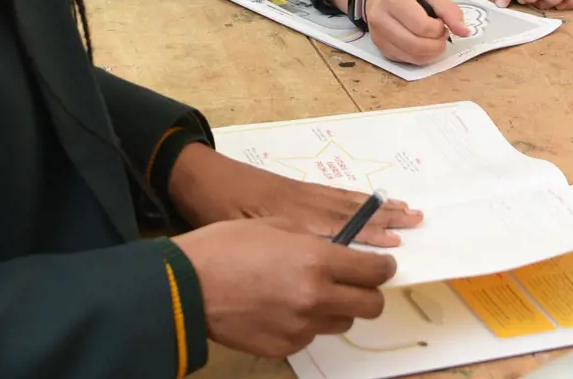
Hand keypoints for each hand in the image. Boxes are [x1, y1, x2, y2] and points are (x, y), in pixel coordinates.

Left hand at [168, 143, 421, 246]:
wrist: (200, 176)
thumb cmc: (218, 210)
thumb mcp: (245, 232)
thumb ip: (278, 245)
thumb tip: (310, 261)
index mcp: (295, 217)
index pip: (341, 230)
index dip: (370, 240)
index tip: (396, 246)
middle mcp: (306, 203)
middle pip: (353, 212)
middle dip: (386, 220)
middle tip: (416, 221)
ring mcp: (302, 194)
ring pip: (348, 201)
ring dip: (378, 207)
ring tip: (406, 209)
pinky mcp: (295, 188)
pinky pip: (335, 192)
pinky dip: (357, 198)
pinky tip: (368, 202)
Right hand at [174, 217, 395, 358]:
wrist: (189, 285)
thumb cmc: (229, 244)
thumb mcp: (276, 225)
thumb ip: (314, 240)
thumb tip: (339, 250)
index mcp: (317, 259)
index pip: (373, 271)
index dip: (383, 267)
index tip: (381, 265)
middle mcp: (317, 297)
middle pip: (369, 305)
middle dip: (368, 292)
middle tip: (355, 281)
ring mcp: (302, 327)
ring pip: (341, 322)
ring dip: (337, 307)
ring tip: (310, 291)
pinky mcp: (286, 347)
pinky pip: (311, 335)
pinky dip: (307, 323)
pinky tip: (282, 307)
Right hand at [364, 0, 469, 64]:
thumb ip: (448, 10)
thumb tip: (465, 32)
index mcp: (392, 0)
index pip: (421, 26)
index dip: (439, 29)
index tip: (441, 22)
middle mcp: (381, 20)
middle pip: (417, 45)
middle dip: (438, 44)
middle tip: (442, 34)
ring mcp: (379, 37)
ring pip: (413, 57)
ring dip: (432, 53)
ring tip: (435, 40)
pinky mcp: (381, 49)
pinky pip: (407, 61)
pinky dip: (422, 57)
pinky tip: (424, 45)